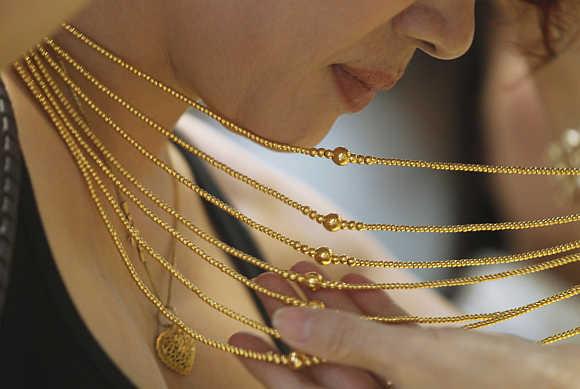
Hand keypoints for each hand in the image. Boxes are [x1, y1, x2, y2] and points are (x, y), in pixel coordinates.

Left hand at [231, 262, 579, 387]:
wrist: (569, 388)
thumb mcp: (413, 364)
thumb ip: (348, 342)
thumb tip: (286, 323)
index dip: (269, 367)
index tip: (239, 336)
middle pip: (324, 364)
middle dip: (295, 322)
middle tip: (266, 284)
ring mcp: (409, 385)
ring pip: (356, 343)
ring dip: (330, 304)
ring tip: (300, 266)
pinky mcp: (432, 363)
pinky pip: (390, 332)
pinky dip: (371, 304)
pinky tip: (350, 273)